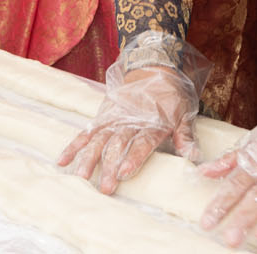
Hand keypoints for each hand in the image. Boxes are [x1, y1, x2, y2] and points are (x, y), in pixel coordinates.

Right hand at [58, 32, 210, 193]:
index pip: (141, 142)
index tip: (123, 173)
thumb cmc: (171, 96)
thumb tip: (193, 156)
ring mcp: (114, 118)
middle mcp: (130, 120)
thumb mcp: (184, 114)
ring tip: (80, 177)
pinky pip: (86, 131)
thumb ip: (185, 136)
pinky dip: (74, 145)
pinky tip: (63, 160)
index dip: (133, 158)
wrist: (153, 67)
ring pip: (98, 139)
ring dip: (88, 158)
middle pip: (117, 145)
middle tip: (104, 188)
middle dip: (109, 167)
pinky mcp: (102, 115)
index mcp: (152, 122)